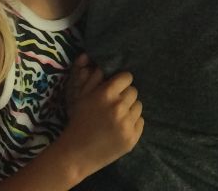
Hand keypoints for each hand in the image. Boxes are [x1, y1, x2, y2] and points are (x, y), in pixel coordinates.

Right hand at [61, 59, 143, 175]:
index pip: (127, 77)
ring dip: (130, 109)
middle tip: (115, 104)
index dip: (121, 82)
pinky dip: (133, 123)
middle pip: (134, 91)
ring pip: (138, 106)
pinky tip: (121, 127)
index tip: (116, 88)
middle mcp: (119, 106)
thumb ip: (95, 76)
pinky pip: (141, 121)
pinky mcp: (132, 138)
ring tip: (118, 116)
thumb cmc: (79, 120)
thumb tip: (105, 63)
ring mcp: (126, 124)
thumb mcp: (83, 95)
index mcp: (107, 93)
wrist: (76, 153)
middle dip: (125, 95)